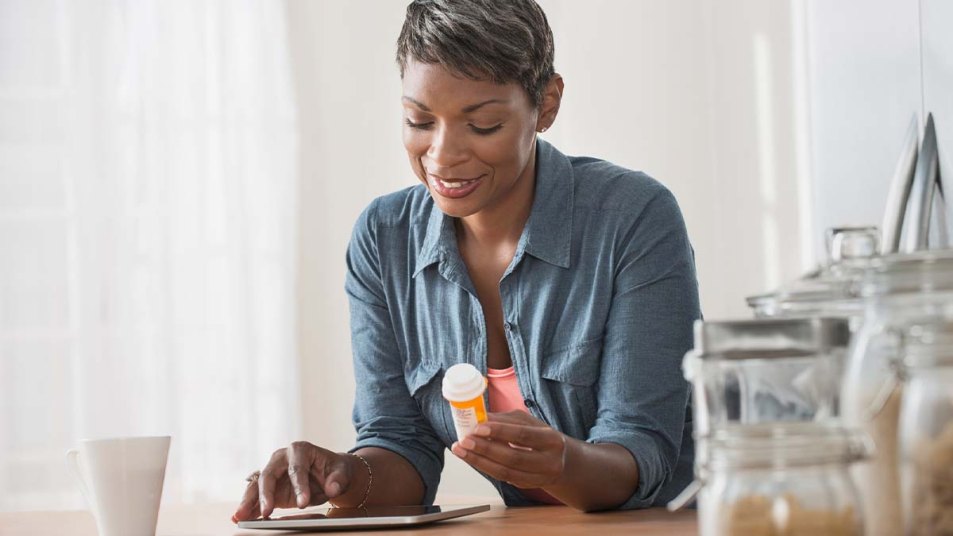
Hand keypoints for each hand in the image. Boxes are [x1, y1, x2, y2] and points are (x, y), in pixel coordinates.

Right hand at [231, 441, 353, 521]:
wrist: (330, 473)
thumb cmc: (334, 470)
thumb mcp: (342, 472)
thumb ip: (338, 480)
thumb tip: (332, 488)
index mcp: (300, 450)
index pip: (297, 468)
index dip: (299, 486)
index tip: (303, 503)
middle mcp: (281, 458)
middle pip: (269, 474)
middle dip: (266, 494)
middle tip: (267, 512)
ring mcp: (272, 472)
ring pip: (256, 485)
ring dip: (248, 501)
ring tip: (240, 516)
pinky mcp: (269, 487)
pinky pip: (255, 496)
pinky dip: (248, 507)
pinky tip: (240, 517)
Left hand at [450, 411, 567, 488]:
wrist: (559, 461)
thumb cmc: (540, 436)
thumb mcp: (528, 423)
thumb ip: (505, 420)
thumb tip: (480, 417)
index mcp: (552, 440)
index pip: (523, 435)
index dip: (499, 431)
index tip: (477, 427)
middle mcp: (549, 462)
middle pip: (513, 457)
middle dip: (485, 448)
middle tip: (464, 440)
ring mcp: (539, 478)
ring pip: (505, 472)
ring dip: (479, 461)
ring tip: (461, 450)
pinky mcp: (527, 486)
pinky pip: (502, 478)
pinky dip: (485, 467)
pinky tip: (472, 458)